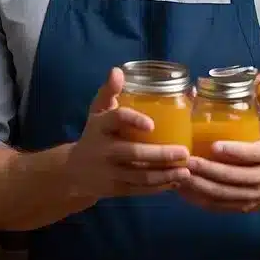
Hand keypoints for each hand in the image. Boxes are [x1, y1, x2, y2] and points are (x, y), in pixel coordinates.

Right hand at [66, 67, 191, 201]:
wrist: (72, 171)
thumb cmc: (95, 134)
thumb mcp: (98, 111)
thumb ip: (110, 92)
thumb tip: (118, 70)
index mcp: (101, 126)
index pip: (116, 119)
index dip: (133, 120)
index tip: (152, 124)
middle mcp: (104, 150)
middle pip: (133, 153)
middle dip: (160, 154)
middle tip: (184, 152)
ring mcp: (109, 172)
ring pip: (140, 176)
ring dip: (165, 174)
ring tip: (187, 170)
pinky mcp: (116, 190)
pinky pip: (140, 190)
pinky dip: (160, 187)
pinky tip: (177, 182)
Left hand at [179, 75, 259, 213]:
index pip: (252, 155)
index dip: (234, 152)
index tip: (214, 146)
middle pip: (234, 177)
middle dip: (209, 170)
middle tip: (188, 160)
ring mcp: (251, 196)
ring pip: (224, 195)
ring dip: (200, 186)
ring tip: (180, 174)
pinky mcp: (241, 207)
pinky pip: (218, 207)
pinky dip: (199, 200)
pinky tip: (182, 190)